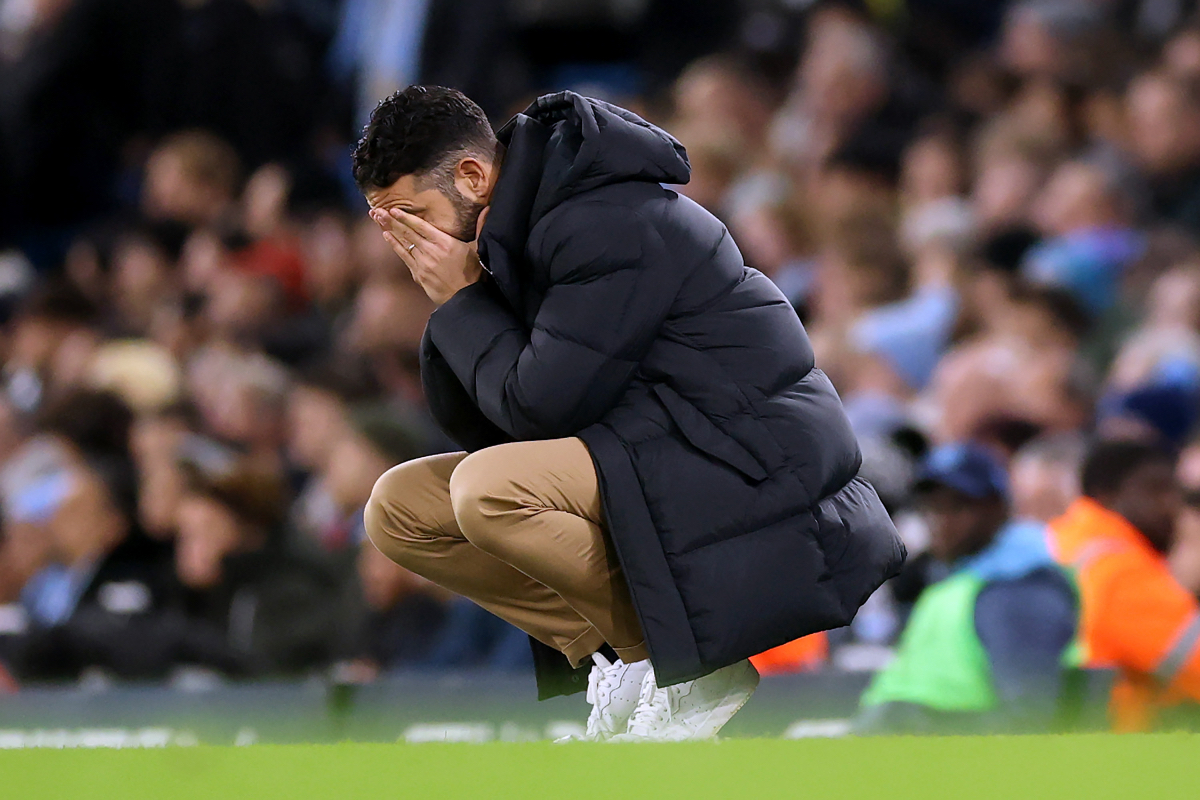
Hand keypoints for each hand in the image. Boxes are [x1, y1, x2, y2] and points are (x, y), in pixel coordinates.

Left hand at [371, 207, 486, 304]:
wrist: (465, 298)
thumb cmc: (474, 273)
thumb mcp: (478, 248)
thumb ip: (480, 226)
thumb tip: (488, 209)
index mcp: (445, 243)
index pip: (421, 226)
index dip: (406, 217)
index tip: (393, 208)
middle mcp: (431, 251)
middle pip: (407, 233)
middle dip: (391, 220)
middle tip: (377, 210)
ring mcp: (422, 263)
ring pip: (403, 243)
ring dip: (389, 230)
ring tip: (376, 218)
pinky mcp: (418, 274)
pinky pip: (404, 257)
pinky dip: (394, 245)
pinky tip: (386, 236)